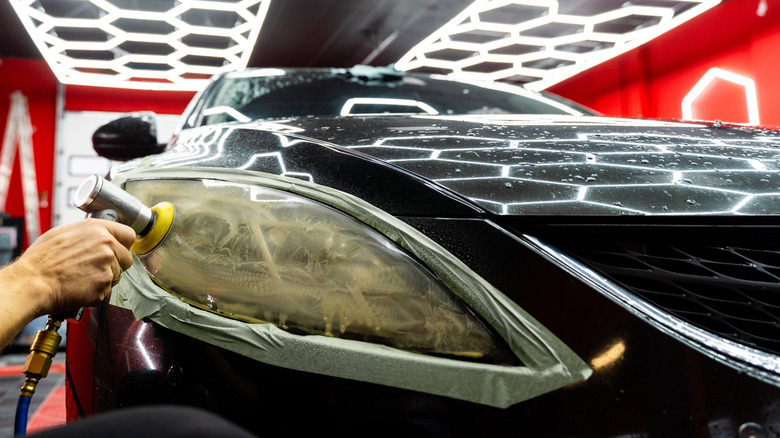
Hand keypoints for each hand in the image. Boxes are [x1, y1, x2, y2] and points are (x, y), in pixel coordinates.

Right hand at [3, 219, 134, 315]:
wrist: (32, 282)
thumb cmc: (41, 260)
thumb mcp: (63, 233)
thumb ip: (88, 234)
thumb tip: (98, 236)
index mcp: (98, 229)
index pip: (128, 235)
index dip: (123, 244)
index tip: (119, 250)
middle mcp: (107, 245)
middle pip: (127, 257)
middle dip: (116, 264)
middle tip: (96, 268)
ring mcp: (108, 265)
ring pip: (118, 275)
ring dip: (105, 278)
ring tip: (82, 278)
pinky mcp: (104, 284)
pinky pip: (107, 290)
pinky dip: (96, 292)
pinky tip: (80, 287)